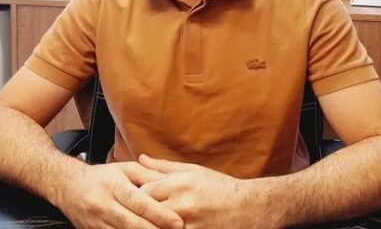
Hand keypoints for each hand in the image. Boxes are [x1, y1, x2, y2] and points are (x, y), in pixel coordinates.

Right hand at [57, 161, 183, 228]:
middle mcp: (103, 205)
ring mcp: (96, 222)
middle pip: (132, 224)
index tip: (177, 222)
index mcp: (114, 185)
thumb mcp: (125, 169)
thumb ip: (149, 176)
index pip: (139, 202)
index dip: (159, 214)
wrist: (67, 186)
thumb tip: (172, 183)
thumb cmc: (102, 177)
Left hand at [138, 155, 279, 228]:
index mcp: (180, 184)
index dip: (135, 197)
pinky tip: (164, 228)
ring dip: (151, 225)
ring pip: (157, 227)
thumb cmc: (220, 187)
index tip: (132, 200)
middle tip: (131, 215)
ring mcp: (189, 225)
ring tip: (144, 223)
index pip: (143, 192)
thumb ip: (164, 167)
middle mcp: (182, 204)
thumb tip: (140, 159)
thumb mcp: (193, 171)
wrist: (249, 208)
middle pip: (147, 212)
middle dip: (139, 214)